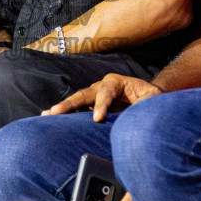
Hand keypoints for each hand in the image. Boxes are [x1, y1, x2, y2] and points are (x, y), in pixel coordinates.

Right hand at [45, 73, 160, 120]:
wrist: (147, 99)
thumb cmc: (150, 98)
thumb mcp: (152, 98)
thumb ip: (146, 103)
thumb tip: (140, 111)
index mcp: (115, 82)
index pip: (105, 92)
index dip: (101, 105)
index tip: (98, 119)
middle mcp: (101, 87)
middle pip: (83, 94)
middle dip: (70, 104)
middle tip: (57, 112)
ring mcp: (94, 96)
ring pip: (76, 102)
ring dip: (62, 109)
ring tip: (47, 115)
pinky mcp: (91, 107)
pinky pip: (76, 110)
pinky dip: (65, 116)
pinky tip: (51, 119)